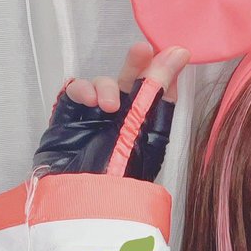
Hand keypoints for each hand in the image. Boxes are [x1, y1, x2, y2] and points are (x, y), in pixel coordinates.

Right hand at [31, 42, 191, 182]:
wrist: (87, 198)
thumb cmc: (121, 175)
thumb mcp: (148, 132)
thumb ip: (160, 90)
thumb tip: (179, 52)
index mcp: (147, 127)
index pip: (157, 90)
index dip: (161, 69)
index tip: (172, 53)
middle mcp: (123, 120)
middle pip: (131, 81)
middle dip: (136, 64)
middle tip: (142, 52)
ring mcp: (96, 118)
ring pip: (102, 84)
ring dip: (107, 88)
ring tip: (110, 106)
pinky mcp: (71, 117)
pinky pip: (76, 91)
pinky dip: (83, 89)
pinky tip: (89, 101)